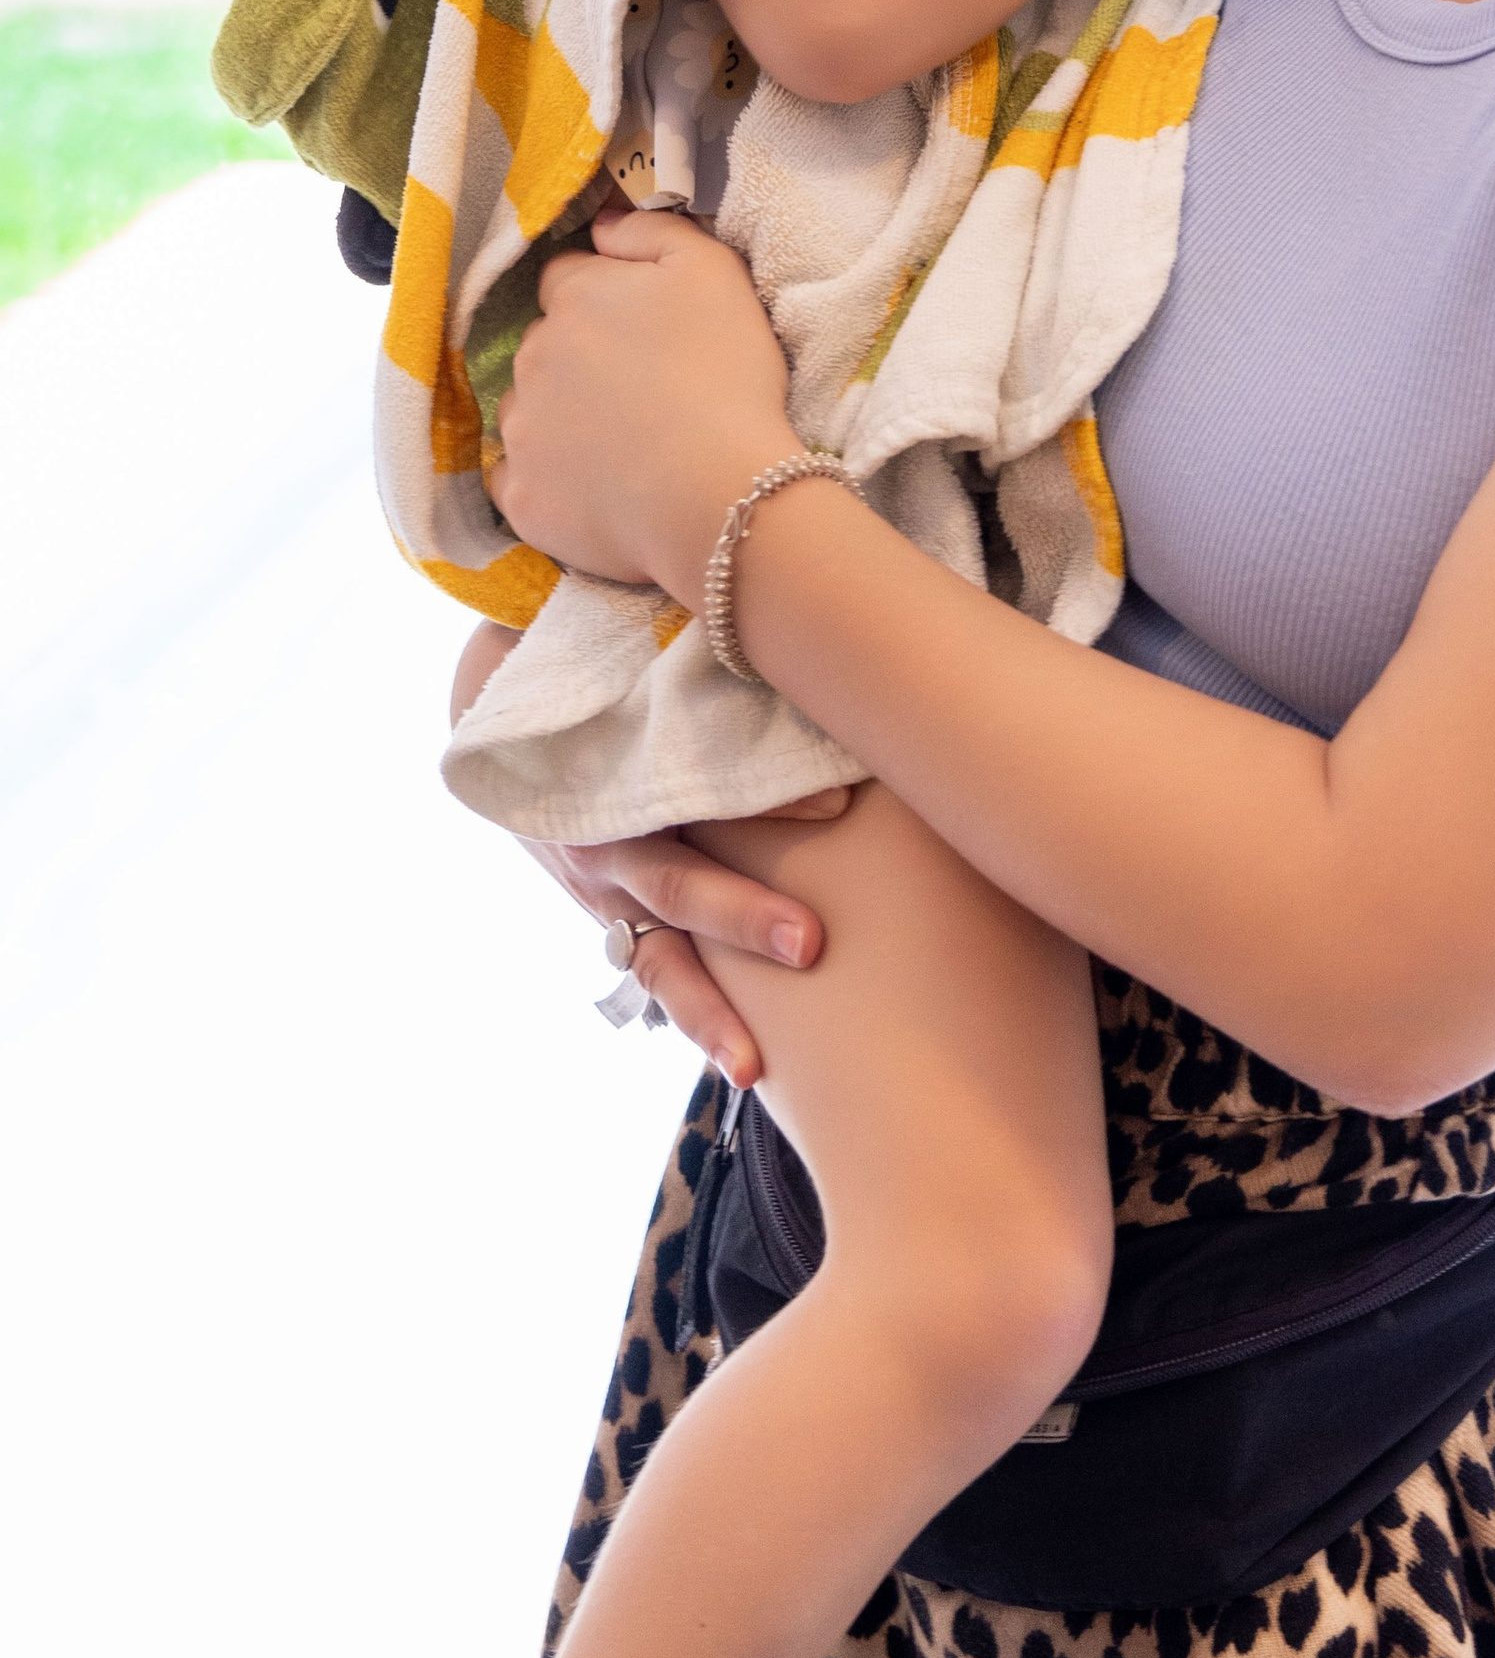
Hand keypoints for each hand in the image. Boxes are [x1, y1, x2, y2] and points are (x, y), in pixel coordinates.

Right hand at [454, 616, 843, 1085]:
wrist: (490, 693)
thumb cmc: (580, 645)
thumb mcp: (612, 623)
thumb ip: (673, 626)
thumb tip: (756, 588)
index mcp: (604, 759)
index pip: (691, 780)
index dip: (766, 791)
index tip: (840, 798)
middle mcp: (595, 833)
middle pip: (673, 878)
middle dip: (740, 914)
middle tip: (810, 942)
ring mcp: (596, 882)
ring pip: (655, 954)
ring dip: (706, 1008)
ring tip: (755, 1069)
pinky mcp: (606, 909)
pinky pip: (650, 964)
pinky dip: (689, 1008)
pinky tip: (745, 1060)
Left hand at [488, 208, 794, 608]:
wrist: (719, 494)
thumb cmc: (726, 374)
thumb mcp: (714, 271)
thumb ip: (652, 232)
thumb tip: (602, 225)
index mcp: (576, 296)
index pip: (566, 277)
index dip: (603, 297)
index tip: (641, 328)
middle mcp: (532, 355)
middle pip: (544, 344)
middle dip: (578, 357)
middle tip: (641, 389)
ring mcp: (519, 430)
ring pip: (526, 409)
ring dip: (558, 416)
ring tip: (620, 444)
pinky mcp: (521, 497)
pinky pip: (517, 479)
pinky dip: (545, 479)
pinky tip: (589, 487)